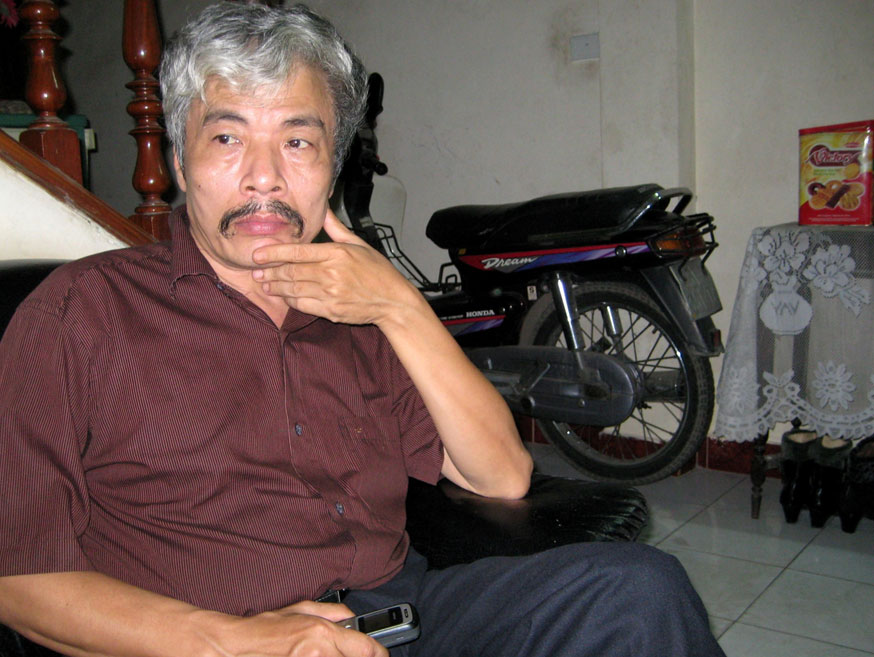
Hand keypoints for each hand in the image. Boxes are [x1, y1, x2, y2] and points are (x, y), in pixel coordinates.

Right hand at [222, 600, 387, 656]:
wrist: (238, 646)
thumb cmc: (265, 628)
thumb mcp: (300, 609)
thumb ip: (331, 612)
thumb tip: (350, 617)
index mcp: (323, 633)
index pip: (367, 648)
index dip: (379, 653)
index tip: (380, 655)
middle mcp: (320, 652)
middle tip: (354, 654)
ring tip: (332, 654)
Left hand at [251, 211, 419, 326]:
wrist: (393, 301)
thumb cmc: (378, 272)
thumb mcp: (359, 244)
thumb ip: (335, 227)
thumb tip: (324, 207)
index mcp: (337, 254)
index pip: (298, 252)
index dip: (274, 253)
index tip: (258, 254)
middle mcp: (331, 274)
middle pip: (291, 272)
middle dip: (270, 272)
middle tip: (256, 271)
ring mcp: (330, 294)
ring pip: (293, 289)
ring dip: (276, 287)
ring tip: (264, 284)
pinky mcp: (331, 311)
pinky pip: (303, 305)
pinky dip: (290, 301)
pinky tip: (283, 297)